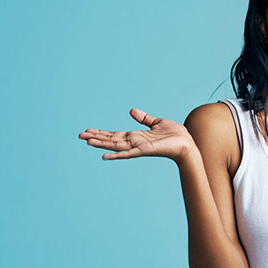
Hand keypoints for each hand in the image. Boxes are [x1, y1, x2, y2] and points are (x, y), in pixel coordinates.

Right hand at [78, 108, 195, 162]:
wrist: (187, 143)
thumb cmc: (175, 135)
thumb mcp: (157, 122)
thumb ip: (144, 118)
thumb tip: (131, 111)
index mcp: (136, 136)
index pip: (115, 134)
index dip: (101, 132)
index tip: (88, 131)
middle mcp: (135, 142)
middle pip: (111, 140)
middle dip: (96, 137)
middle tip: (80, 136)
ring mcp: (138, 147)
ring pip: (116, 146)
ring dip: (101, 144)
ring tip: (87, 142)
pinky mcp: (145, 151)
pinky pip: (128, 154)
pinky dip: (116, 155)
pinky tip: (105, 156)